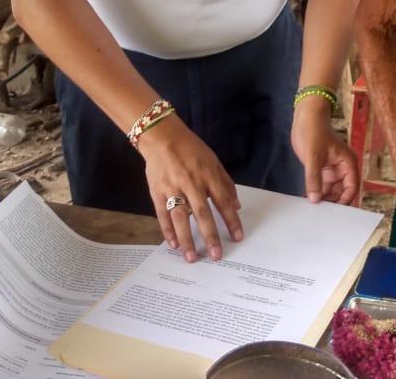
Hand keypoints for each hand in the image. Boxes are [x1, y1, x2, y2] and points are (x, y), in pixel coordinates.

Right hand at [137, 115, 242, 263]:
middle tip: (216, 255)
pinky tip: (174, 245)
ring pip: (181, 217)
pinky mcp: (157, 192)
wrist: (162, 137)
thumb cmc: (191, 149)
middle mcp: (191, 183)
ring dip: (187, 239)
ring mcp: (173, 188)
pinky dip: (168, 231)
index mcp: (208, 175)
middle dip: (210, 236)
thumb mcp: (213, 161)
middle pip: (203, 213)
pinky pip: (163, 215)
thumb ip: (225, 184)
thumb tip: (236, 206)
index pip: (223, 201)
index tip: (238, 237)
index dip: (231, 220)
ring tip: (193, 257)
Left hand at [291, 99, 358, 204]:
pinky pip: (322, 184)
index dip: (345, 200)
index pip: (352, 187)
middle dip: (334, 201)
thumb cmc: (313, 132)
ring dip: (324, 198)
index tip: (334, 211)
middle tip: (322, 214)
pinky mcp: (321, 169)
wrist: (305, 116)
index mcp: (348, 163)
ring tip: (315, 209)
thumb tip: (315, 200)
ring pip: (332, 190)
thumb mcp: (313, 157)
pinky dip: (317, 192)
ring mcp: (332, 169)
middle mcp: (342, 168)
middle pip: (342, 191)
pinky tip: (310, 199)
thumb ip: (314, 179)